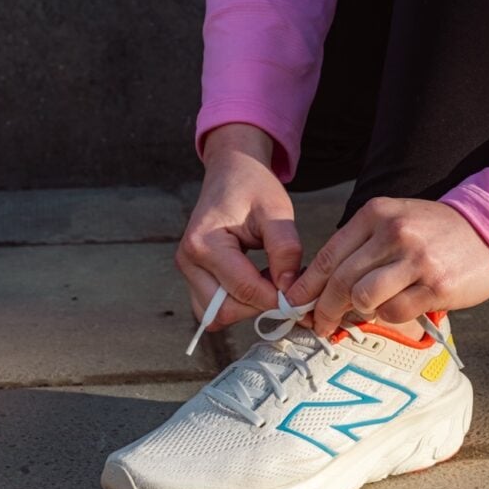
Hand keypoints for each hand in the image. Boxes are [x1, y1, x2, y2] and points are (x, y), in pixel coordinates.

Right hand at [176, 124, 303, 328]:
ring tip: (270, 282)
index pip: (244, 289)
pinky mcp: (193, 276)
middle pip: (226, 310)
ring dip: (247, 308)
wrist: (231, 172)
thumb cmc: (253, 187)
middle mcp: (188, 260)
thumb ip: (285, 250)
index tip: (301, 296)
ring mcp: (187, 271)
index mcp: (204, 242)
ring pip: (216, 315)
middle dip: (260, 305)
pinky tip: (257, 283)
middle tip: (287, 287)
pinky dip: (236, 304)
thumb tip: (289, 291)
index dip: (277, 299)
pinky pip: (213, 308)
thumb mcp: (277, 211)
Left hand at [285, 197, 488, 336]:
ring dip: (357, 313)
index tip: (294, 303)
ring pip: (364, 297)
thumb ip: (360, 245)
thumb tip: (319, 284)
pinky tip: (395, 309)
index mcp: (377, 214)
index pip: (329, 255)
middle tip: (320, 323)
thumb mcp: (395, 221)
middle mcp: (394, 233)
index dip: (307, 285)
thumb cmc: (434, 232)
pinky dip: (387, 316)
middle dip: (323, 308)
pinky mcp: (436, 285)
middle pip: (341, 280)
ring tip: (361, 314)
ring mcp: (416, 259)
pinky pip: (394, 311)